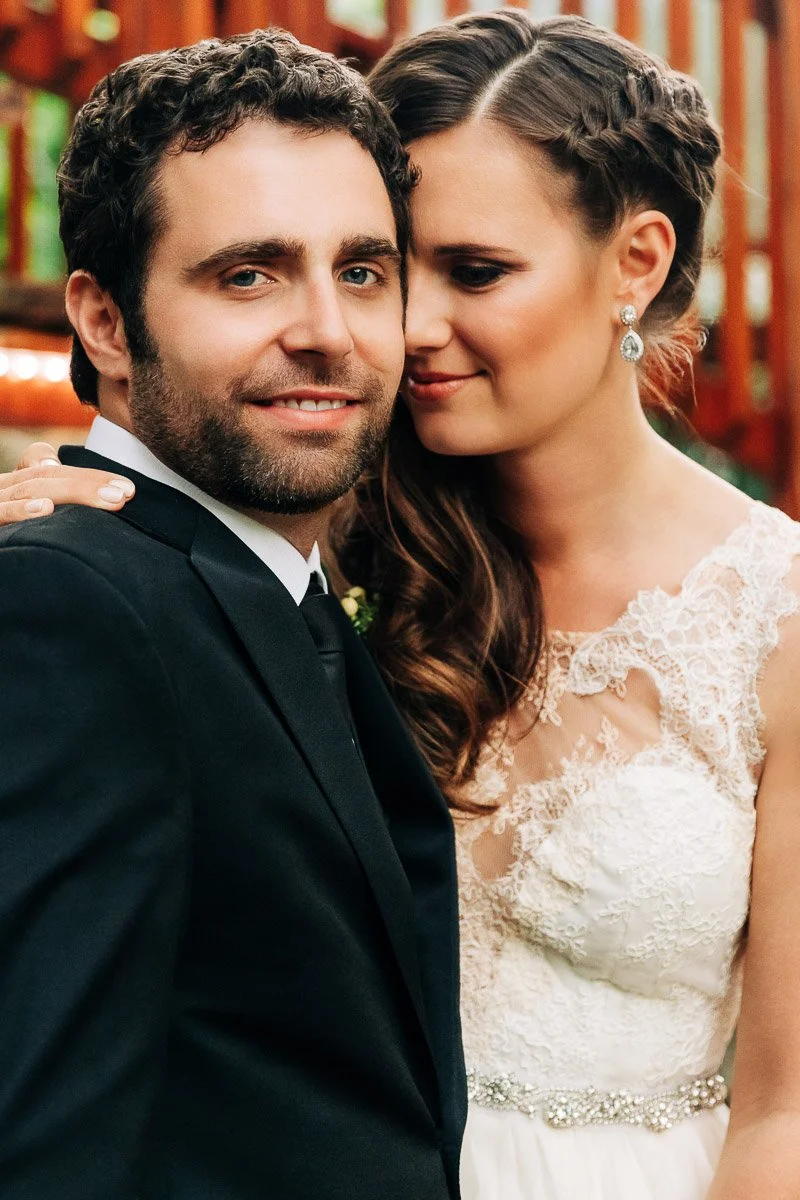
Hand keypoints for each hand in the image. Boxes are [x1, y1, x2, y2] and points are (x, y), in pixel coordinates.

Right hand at [0, 443, 134, 524]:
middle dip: (89, 483)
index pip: (42, 466)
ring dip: (72, 492)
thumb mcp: (29, 525)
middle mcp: (0, 491)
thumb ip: (49, 508)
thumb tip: (74, 509)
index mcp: (11, 489)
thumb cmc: (8, 548)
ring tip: (110, 500)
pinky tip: (45, 509)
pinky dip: (18, 511)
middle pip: (46, 477)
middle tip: (128, 493)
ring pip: (28, 489)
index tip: (126, 490)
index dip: (84, 473)